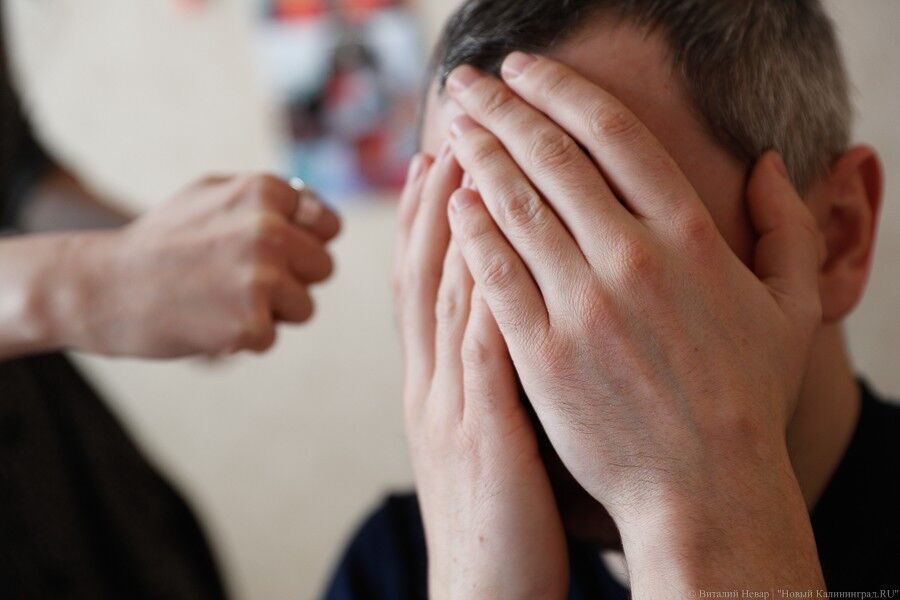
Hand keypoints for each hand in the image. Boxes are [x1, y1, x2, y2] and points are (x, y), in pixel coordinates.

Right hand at [55, 174, 339, 357]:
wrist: (105, 287)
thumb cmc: (163, 241)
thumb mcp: (212, 194)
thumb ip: (269, 199)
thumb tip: (318, 210)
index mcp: (264, 192)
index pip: (328, 225)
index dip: (306, 244)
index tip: (279, 252)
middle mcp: (267, 230)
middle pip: (323, 268)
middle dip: (293, 280)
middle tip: (244, 281)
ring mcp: (259, 278)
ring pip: (304, 307)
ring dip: (272, 312)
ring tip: (222, 299)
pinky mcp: (249, 324)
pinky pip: (271, 338)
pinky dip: (243, 338)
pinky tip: (208, 321)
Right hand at [395, 150, 566, 598]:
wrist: (482, 595)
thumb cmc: (502, 521)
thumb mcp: (484, 442)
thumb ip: (490, 384)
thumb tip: (510, 332)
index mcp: (433, 387)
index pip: (424, 288)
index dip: (425, 223)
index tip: (439, 163)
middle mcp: (432, 384)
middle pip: (425, 275)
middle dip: (433, 200)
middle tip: (445, 134)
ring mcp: (452, 403)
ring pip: (447, 294)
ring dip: (453, 222)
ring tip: (463, 157)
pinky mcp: (483, 429)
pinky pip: (480, 340)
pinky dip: (480, 282)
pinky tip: (491, 236)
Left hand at [443, 55, 825, 591]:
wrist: (705, 487)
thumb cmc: (748, 396)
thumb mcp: (793, 307)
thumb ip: (788, 228)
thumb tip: (770, 164)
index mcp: (689, 236)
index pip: (614, 133)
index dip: (561, 89)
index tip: (525, 68)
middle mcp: (632, 258)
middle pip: (552, 158)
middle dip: (502, 109)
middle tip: (468, 82)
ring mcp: (583, 305)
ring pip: (515, 207)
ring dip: (477, 158)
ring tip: (452, 126)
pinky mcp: (542, 352)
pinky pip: (495, 274)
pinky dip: (471, 231)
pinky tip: (452, 201)